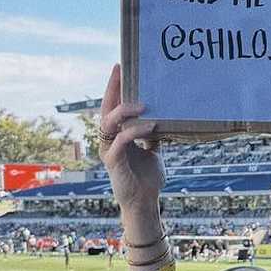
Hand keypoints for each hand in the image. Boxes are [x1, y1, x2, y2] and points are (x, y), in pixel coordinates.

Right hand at [98, 64, 162, 216]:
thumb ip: (152, 134)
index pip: (113, 107)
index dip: (116, 88)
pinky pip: (120, 141)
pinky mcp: (113, 162)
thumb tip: (164, 116)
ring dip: (126, 111)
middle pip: (106, 109)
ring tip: (144, 105)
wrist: (145, 202)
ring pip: (109, 123)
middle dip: (112, 88)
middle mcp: (109, 140)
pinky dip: (134, 131)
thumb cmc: (147, 177)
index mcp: (117, 136)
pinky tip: (150, 126)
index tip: (121, 68)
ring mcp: (109, 151)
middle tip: (120, 70)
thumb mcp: (153, 150)